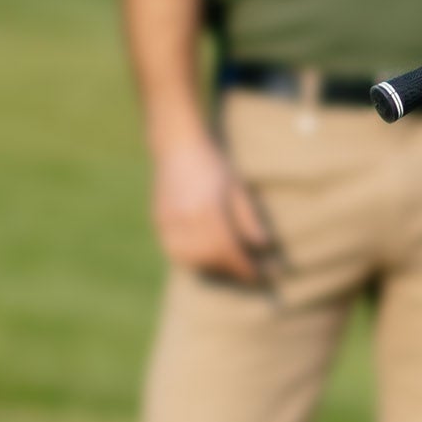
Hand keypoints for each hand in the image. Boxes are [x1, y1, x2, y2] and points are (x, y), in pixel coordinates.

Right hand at [153, 134, 273, 280]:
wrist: (178, 146)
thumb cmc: (213, 165)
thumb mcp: (237, 189)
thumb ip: (248, 220)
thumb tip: (262, 247)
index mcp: (209, 211)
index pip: (229, 251)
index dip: (244, 267)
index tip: (259, 275)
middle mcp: (186, 220)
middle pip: (210, 258)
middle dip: (230, 270)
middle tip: (245, 273)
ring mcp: (169, 222)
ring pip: (190, 259)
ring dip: (210, 268)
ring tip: (226, 266)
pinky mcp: (159, 221)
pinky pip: (174, 251)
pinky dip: (190, 259)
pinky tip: (203, 257)